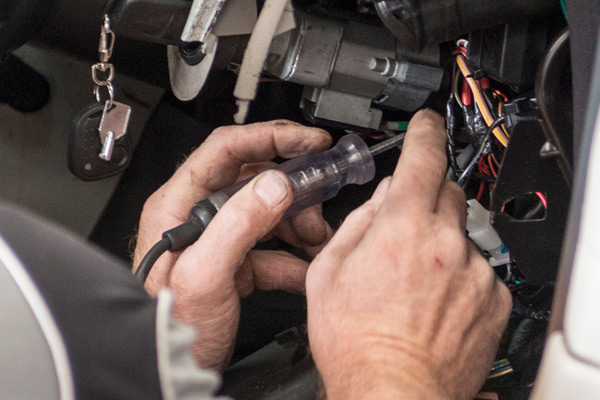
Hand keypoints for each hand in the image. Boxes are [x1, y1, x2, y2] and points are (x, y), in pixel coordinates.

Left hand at [134, 120, 332, 370]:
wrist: (170, 368)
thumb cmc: (171, 328)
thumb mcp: (203, 276)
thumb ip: (238, 226)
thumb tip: (275, 186)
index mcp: (179, 204)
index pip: (226, 149)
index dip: (271, 137)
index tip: (308, 142)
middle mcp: (198, 215)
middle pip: (254, 178)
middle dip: (293, 188)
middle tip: (319, 197)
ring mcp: (218, 238)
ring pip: (267, 211)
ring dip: (298, 224)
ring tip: (316, 240)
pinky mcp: (233, 262)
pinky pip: (271, 248)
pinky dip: (293, 257)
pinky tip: (305, 270)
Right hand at [306, 110, 511, 399]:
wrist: (392, 390)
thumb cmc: (355, 341)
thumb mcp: (329, 272)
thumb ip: (356, 224)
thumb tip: (375, 203)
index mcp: (401, 229)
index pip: (422, 159)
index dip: (424, 133)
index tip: (426, 124)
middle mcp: (444, 243)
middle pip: (446, 192)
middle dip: (426, 199)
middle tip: (403, 232)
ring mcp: (473, 271)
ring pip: (462, 232)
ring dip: (441, 242)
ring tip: (413, 282)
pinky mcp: (491, 298)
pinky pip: (478, 267)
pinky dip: (459, 273)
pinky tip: (434, 300)